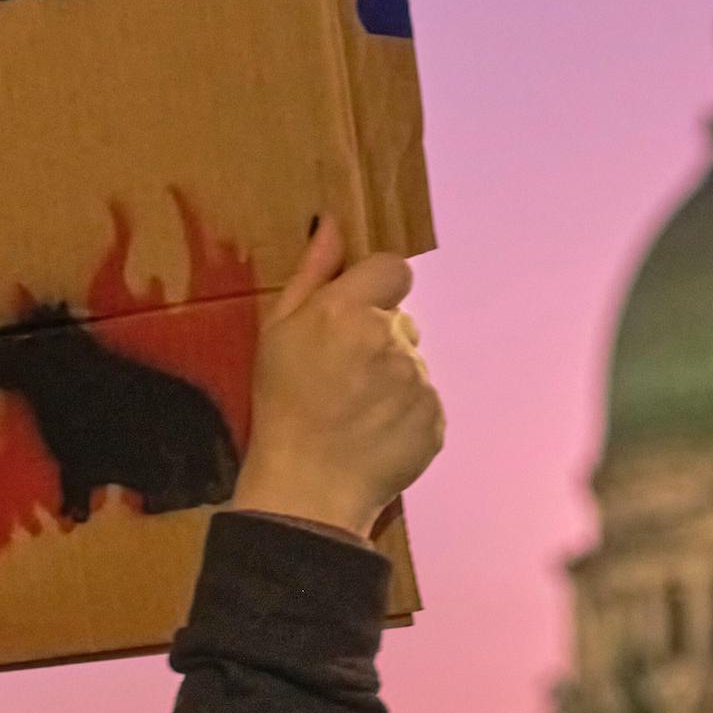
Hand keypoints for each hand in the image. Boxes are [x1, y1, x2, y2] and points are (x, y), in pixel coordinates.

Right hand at [232, 217, 443, 538]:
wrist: (307, 489)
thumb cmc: (282, 407)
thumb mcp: (276, 333)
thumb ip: (312, 274)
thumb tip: (331, 223)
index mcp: (347, 311)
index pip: (392, 268)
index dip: (375, 288)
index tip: (352, 315)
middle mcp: (389, 339)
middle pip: (399, 320)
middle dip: (377, 338)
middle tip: (342, 376)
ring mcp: (418, 381)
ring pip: (412, 362)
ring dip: (391, 378)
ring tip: (355, 410)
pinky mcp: (436, 418)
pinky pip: (424, 401)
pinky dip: (405, 413)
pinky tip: (374, 432)